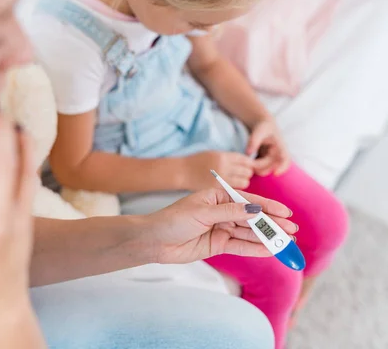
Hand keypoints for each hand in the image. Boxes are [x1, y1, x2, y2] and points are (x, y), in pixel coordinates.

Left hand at [149, 188, 296, 263]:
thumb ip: (231, 212)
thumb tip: (257, 209)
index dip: (268, 207)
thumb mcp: (203, 213)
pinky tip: (271, 251)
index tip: (287, 213)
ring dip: (267, 238)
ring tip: (287, 242)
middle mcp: (221, 212)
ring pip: (248, 233)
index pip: (247, 200)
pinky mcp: (218, 245)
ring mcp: (220, 229)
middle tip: (293, 230)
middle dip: (272, 224)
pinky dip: (255, 249)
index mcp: (217, 197)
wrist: (154, 241)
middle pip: (251, 218)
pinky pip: (240, 247)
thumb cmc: (173, 220)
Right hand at [183, 151, 253, 189]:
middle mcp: (224, 167)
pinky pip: (235, 190)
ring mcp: (221, 180)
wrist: (181, 172)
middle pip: (247, 171)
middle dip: (247, 173)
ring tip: (236, 182)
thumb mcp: (215, 154)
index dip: (249, 164)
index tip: (249, 167)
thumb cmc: (197, 162)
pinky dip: (235, 189)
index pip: (245, 160)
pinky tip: (229, 188)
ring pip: (244, 182)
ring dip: (243, 181)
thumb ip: (230, 160)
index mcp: (223, 157)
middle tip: (241, 175)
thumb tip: (249, 164)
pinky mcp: (217, 190)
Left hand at [247, 119, 290, 175]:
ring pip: (264, 170)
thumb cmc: (263, 127)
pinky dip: (253, 167)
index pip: (286, 159)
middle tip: (246, 161)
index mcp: (281, 147)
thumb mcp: (259, 130)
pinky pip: (259, 169)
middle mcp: (278, 156)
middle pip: (270, 167)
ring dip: (255, 168)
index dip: (283, 167)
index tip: (276, 173)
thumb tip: (248, 153)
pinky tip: (246, 162)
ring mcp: (272, 160)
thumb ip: (254, 141)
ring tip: (245, 160)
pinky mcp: (265, 162)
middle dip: (258, 166)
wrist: (263, 126)